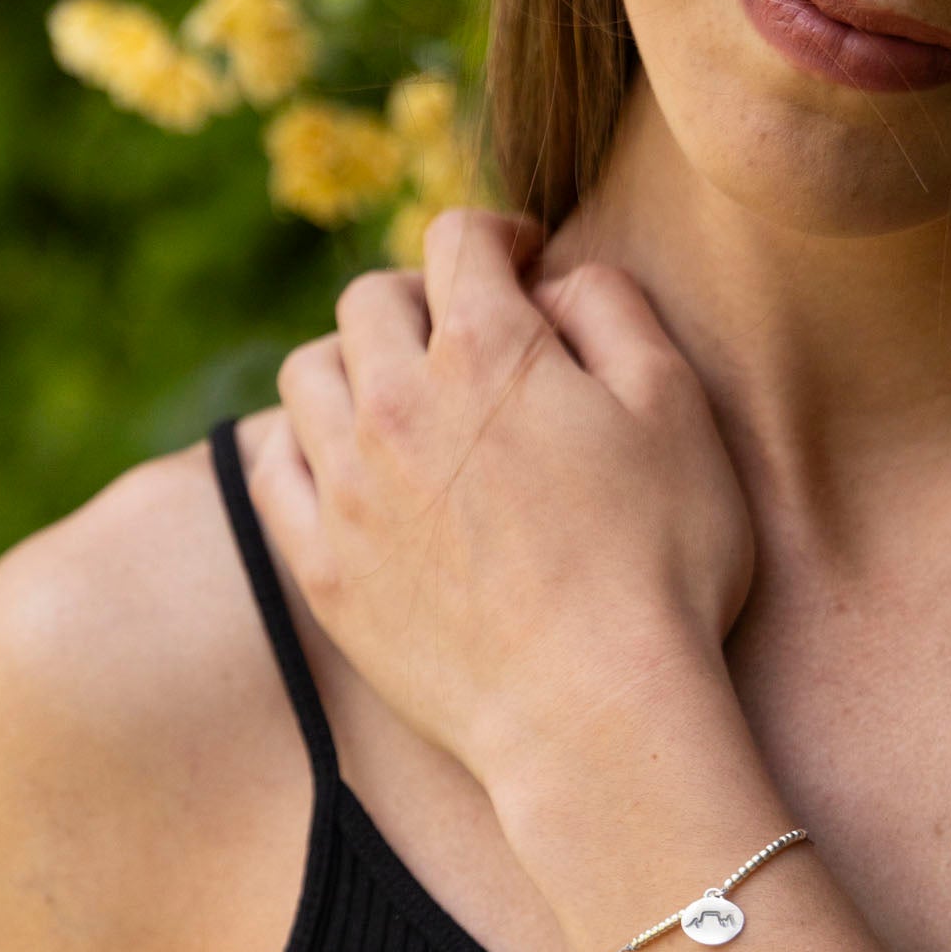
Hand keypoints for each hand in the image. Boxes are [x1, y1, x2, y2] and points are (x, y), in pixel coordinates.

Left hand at [245, 209, 755, 795]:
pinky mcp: (321, 565)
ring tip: (397, 395)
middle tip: (461, 332)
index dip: (498, 238)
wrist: (595, 713)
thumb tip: (552, 282)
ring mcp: (347, 487)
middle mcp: (396, 404)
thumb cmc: (661, 563)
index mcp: (487, 351)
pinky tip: (341, 461)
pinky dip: (300, 443)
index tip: (522, 262)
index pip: (458, 240)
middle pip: (371, 301)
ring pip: (307, 374)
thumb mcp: (677, 408)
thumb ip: (613, 310)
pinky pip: (273, 467)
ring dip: (351, 364)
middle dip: (420, 296)